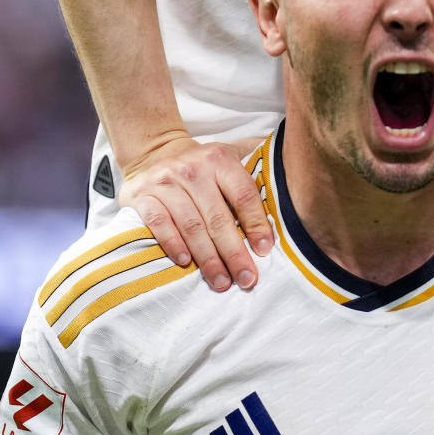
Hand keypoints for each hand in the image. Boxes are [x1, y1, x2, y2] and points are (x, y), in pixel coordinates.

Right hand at [119, 136, 273, 290]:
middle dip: (234, 253)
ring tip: (221, 281)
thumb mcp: (228, 156)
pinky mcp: (142, 197)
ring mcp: (165, 182)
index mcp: (218, 160)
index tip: (265, 251)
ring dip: (208, 258)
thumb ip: (254, 166)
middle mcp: (192, 169)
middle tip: (246, 279)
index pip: (243, 194)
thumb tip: (291, 183)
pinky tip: (185, 263)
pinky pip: (159, 224)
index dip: (256, 224)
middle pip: (218, 217)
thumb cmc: (200, 164)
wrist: (153, 153)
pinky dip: (173, 244)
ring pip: (191, 226)